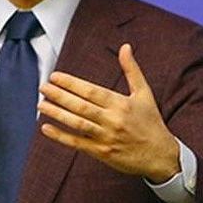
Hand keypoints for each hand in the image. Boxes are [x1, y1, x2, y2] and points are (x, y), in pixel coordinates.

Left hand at [37, 43, 179, 182]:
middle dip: (60, 96)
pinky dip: (61, 137)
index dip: (71, 84)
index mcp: (121, 104)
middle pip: (81, 106)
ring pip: (77, 124)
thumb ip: (132, 70)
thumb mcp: (144, 94)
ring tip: (41, 104)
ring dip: (57, 114)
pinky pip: (78, 143)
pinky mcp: (102, 153)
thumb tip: (125, 46)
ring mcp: (106, 138)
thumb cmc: (151, 122)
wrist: (162, 156)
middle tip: (43, 87)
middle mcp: (112, 120)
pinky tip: (46, 128)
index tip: (55, 76)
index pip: (91, 91)